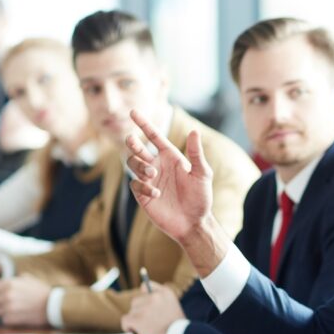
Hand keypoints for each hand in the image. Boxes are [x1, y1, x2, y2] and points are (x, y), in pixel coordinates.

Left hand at [0, 275, 50, 326]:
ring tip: (16, 309)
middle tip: (4, 304)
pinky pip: (4, 320)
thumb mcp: (29, 279)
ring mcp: (9, 308)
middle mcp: (6, 295)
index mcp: (8, 284)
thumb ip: (14, 279)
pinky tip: (19, 315)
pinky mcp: (12, 318)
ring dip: (4, 311)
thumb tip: (3, 281)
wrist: (54, 305)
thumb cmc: (42, 292)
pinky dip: (10, 319)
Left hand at [120, 282, 183, 333]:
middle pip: (136, 301)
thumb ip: (160, 303)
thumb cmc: (177, 329)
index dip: (143, 296)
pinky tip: (132, 331)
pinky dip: (127, 326)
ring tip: (145, 329)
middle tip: (147, 322)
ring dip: (135, 320)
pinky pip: (125, 320)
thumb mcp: (173, 309)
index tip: (143, 303)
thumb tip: (142, 303)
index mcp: (165, 292)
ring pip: (131, 312)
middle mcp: (154, 296)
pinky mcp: (137, 318)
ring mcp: (145, 307)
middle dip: (139, 311)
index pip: (146, 286)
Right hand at [125, 109, 213, 243]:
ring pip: (132, 163)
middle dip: (133, 143)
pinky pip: (134, 184)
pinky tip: (157, 193)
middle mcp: (157, 165)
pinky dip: (143, 186)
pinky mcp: (142, 194)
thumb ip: (196, 154)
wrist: (194, 222)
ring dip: (139, 166)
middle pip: (137, 148)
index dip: (144, 123)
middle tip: (133, 141)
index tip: (133, 111)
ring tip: (153, 175)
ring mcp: (148, 179)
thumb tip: (194, 131)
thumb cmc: (201, 197)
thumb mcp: (202, 174)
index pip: (154, 136)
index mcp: (170, 156)